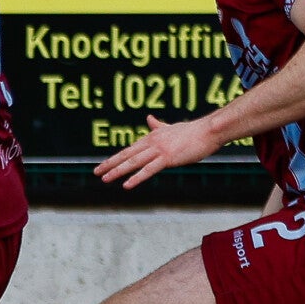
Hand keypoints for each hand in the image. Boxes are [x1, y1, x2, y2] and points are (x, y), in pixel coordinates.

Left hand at [95, 115, 223, 188]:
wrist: (208, 130)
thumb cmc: (193, 131)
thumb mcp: (171, 128)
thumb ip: (158, 125)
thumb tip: (149, 118)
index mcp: (152, 137)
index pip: (130, 149)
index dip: (115, 158)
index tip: (103, 165)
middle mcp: (152, 142)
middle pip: (127, 155)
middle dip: (110, 164)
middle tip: (96, 172)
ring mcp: (159, 150)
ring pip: (134, 162)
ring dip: (118, 170)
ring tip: (105, 178)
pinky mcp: (168, 158)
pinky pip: (149, 170)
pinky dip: (137, 177)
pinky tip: (126, 185)